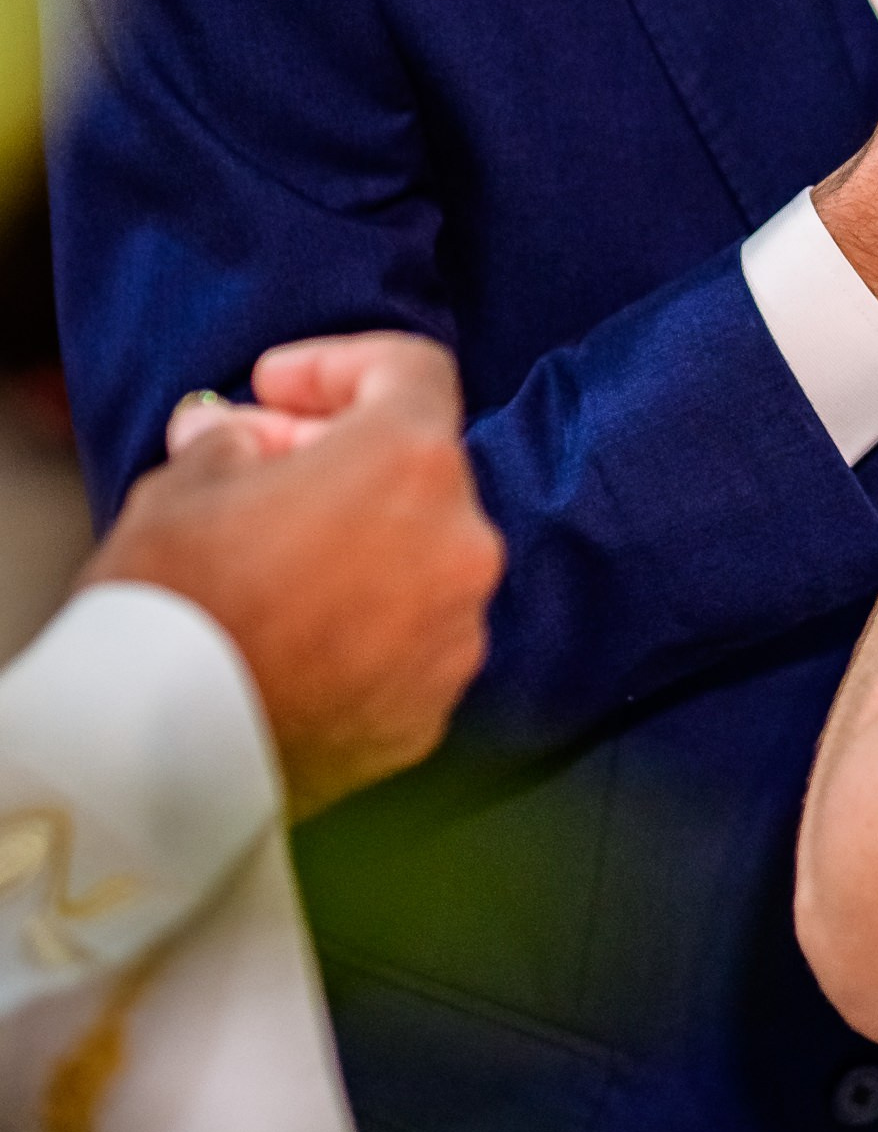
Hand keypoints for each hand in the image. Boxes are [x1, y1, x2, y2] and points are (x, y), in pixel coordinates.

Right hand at [87, 334, 502, 819]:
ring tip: (270, 558)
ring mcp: (455, 635)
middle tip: (256, 465)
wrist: (163, 765)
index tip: (273, 385)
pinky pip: (408, 639)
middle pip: (415, 467)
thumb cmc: (175, 608)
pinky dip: (365, 621)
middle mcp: (461, 543)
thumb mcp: (182, 487)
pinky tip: (295, 633)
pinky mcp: (432, 710)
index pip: (410, 370)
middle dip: (337, 455)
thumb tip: (243, 439)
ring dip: (357, 541)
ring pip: (418, 557)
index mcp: (410, 464)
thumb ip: (231, 442)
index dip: (337, 365)